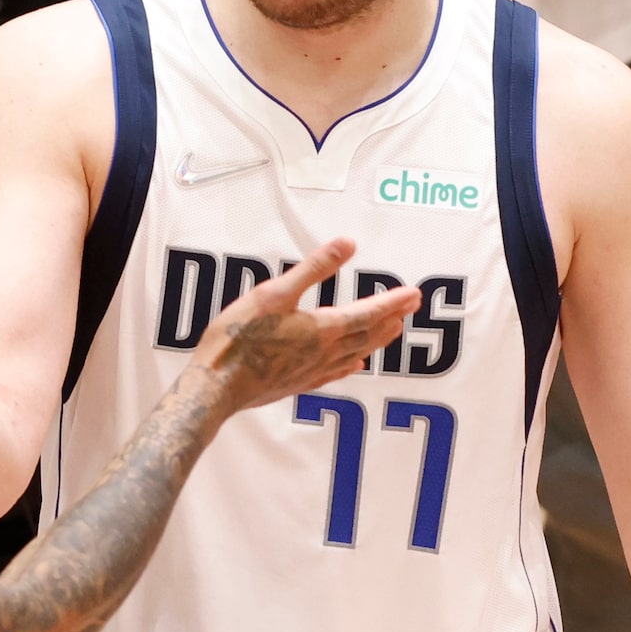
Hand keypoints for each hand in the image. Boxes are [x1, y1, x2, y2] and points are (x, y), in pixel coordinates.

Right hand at [193, 239, 419, 413]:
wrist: (217, 387)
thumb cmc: (239, 338)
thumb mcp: (274, 293)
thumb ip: (314, 268)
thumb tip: (348, 244)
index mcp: (322, 329)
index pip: (368, 313)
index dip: (392, 302)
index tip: (413, 293)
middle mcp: (324, 353)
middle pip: (367, 334)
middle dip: (391, 318)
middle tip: (411, 307)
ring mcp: (312, 372)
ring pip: (355, 354)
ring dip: (376, 340)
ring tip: (392, 330)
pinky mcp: (297, 384)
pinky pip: (334, 373)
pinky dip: (350, 365)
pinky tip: (354, 364)